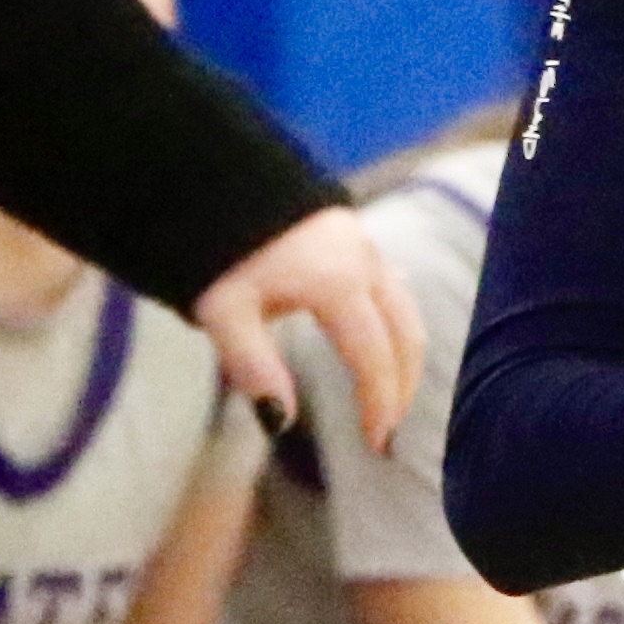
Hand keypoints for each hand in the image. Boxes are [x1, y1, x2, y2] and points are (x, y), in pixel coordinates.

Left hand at [198, 205, 415, 454]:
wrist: (216, 180)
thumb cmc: (219, 250)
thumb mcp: (223, 312)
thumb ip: (253, 367)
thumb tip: (280, 421)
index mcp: (336, 283)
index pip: (374, 358)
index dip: (380, 404)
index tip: (375, 443)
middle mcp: (364, 264)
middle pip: (405, 337)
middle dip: (402, 389)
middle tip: (386, 432)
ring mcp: (367, 248)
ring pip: (407, 314)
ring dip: (405, 361)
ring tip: (388, 400)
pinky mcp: (360, 240)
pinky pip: (396, 293)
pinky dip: (398, 331)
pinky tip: (382, 352)